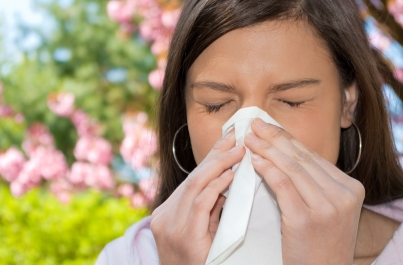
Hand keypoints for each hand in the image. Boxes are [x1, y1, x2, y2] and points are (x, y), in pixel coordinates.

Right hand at [151, 129, 244, 264]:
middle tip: (235, 137)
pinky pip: (201, 204)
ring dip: (219, 165)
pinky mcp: (183, 237)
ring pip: (195, 186)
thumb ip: (210, 208)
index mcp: (167, 213)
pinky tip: (230, 175)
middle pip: (193, 177)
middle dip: (215, 155)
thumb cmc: (199, 264)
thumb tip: (228, 181)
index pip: (192, 179)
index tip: (227, 140)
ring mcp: (171, 227)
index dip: (210, 157)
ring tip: (238, 151)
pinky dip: (216, 186)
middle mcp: (165, 217)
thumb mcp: (201, 232)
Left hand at [244, 118, 364, 264]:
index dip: (287, 138)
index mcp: (351, 188)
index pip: (312, 156)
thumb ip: (314, 182)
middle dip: (274, 138)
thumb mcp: (328, 208)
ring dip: (267, 149)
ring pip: (292, 167)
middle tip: (254, 125)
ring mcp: (327, 207)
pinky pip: (283, 185)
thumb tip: (283, 152)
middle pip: (301, 158)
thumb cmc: (320, 242)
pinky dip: (267, 169)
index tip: (268, 126)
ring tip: (250, 139)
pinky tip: (254, 160)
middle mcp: (343, 194)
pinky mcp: (306, 219)